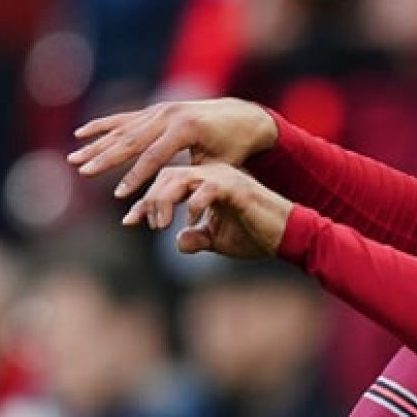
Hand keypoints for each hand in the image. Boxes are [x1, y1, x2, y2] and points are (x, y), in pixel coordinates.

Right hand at [68, 98, 278, 198]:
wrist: (243, 117)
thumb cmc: (234, 149)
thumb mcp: (221, 166)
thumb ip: (199, 182)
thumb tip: (186, 210)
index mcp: (186, 129)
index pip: (154, 157)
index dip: (136, 178)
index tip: (119, 196)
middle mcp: (169, 115)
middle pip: (131, 140)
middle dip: (105, 159)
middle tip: (82, 173)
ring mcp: (160, 110)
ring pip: (122, 129)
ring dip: (96, 145)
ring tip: (73, 159)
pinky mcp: (155, 110)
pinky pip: (124, 119)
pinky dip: (102, 126)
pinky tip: (81, 134)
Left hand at [123, 164, 292, 259]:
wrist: (287, 236)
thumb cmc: (256, 236)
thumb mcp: (218, 240)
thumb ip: (198, 238)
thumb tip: (179, 242)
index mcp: (206, 183)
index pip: (167, 186)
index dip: (146, 204)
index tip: (130, 221)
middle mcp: (212, 175)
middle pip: (167, 175)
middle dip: (151, 200)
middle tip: (151, 225)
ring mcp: (224, 179)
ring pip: (180, 177)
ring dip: (164, 200)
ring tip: (162, 224)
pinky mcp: (236, 188)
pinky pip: (205, 188)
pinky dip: (193, 203)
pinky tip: (191, 220)